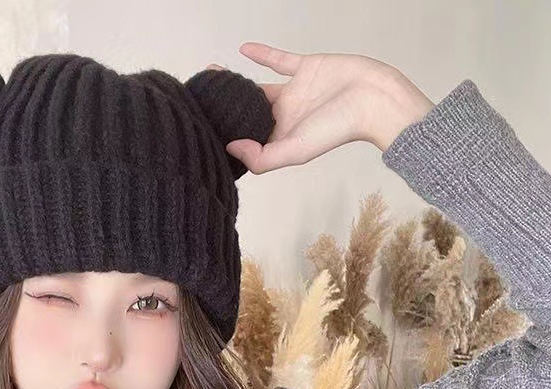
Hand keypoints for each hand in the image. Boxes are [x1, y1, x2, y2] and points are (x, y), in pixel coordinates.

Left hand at [206, 42, 434, 172]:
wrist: (373, 99)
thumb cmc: (337, 129)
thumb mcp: (296, 151)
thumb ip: (263, 156)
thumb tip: (230, 148)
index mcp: (280, 137)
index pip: (247, 138)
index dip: (226, 136)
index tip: (202, 131)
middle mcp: (284, 116)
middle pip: (246, 112)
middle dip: (224, 109)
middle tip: (198, 101)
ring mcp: (295, 91)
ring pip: (257, 85)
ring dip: (236, 82)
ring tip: (212, 76)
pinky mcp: (306, 68)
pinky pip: (280, 60)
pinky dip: (262, 54)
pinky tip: (241, 50)